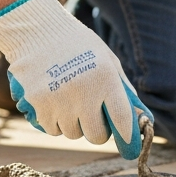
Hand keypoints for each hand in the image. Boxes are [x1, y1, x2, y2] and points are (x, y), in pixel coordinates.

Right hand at [0, 0, 151, 159]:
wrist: (37, 31)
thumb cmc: (78, 45)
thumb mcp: (106, 59)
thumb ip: (122, 89)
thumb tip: (138, 119)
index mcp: (105, 78)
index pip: (122, 120)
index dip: (127, 136)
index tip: (129, 146)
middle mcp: (83, 91)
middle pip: (96, 135)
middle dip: (96, 130)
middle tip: (92, 116)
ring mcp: (59, 100)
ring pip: (72, 133)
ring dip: (73, 124)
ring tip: (69, 100)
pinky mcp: (38, 105)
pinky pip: (52, 129)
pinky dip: (54, 121)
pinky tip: (53, 100)